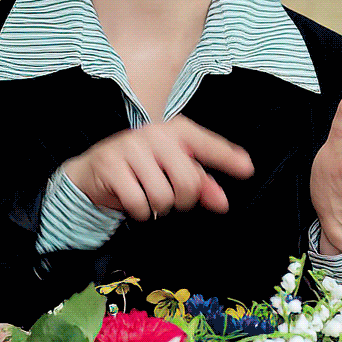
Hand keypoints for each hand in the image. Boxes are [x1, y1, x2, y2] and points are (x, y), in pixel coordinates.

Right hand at [61, 114, 253, 220]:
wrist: (94, 170)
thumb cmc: (141, 168)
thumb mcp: (173, 170)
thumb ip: (201, 184)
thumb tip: (222, 202)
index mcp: (176, 130)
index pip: (206, 144)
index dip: (227, 158)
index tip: (247, 169)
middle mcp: (155, 134)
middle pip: (188, 181)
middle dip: (183, 200)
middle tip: (171, 197)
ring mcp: (131, 148)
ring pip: (163, 196)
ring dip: (159, 207)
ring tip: (149, 196)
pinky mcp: (112, 166)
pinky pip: (139, 203)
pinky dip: (139, 211)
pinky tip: (133, 201)